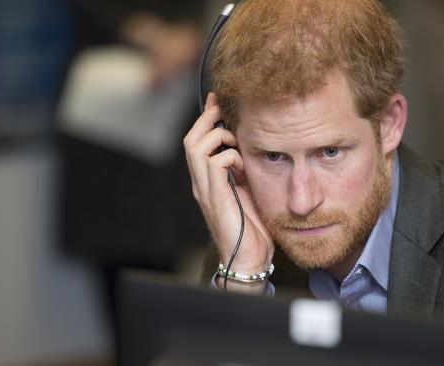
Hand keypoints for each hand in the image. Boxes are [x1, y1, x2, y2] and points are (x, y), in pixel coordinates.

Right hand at [184, 93, 274, 292]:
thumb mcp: (248, 191)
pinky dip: (229, 156)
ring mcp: (205, 191)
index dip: (206, 119)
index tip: (218, 101)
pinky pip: (214, 163)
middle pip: (191, 140)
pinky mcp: (215, 198)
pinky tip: (241, 166)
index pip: (198, 142)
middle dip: (208, 120)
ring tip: (236, 142)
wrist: (250, 259)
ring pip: (196, 148)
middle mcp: (201, 184)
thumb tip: (249, 149)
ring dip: (218, 137)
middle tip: (225, 112)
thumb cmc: (252, 229)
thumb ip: (243, 171)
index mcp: (208, 181)